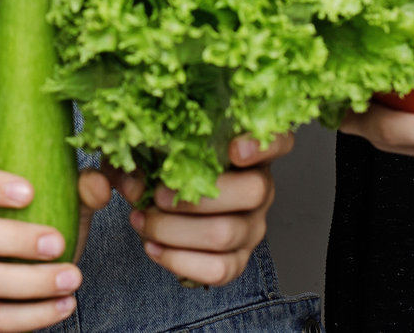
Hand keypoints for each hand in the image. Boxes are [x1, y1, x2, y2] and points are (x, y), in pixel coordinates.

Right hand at [0, 161, 81, 332]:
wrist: (20, 252)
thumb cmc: (36, 214)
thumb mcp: (58, 195)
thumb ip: (81, 187)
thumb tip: (100, 185)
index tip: (30, 192)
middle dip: (11, 238)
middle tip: (57, 243)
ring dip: (28, 282)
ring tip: (71, 277)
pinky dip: (32, 316)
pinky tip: (64, 304)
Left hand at [90, 133, 289, 286]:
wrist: (163, 204)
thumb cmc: (163, 167)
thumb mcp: (148, 150)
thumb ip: (137, 158)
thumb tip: (134, 184)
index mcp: (246, 151)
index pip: (279, 142)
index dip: (262, 146)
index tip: (234, 150)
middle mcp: (260, 188)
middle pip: (252, 192)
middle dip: (197, 196)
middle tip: (157, 196)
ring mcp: (252, 226)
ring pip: (225, 234)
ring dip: (174, 231)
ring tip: (142, 221)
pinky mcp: (238, 259)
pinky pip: (218, 270)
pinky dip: (179, 260)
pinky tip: (154, 247)